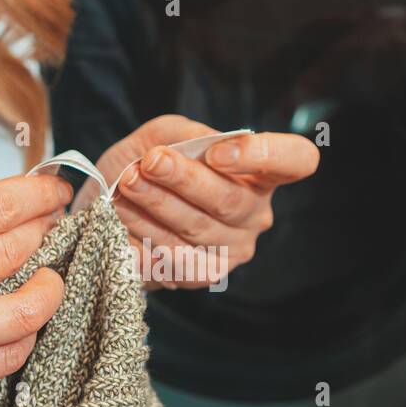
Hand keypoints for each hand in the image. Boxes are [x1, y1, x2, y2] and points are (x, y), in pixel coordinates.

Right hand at [0, 175, 72, 406]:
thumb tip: (3, 192)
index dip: (39, 194)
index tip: (57, 189)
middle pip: (16, 250)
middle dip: (45, 230)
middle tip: (53, 222)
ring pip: (27, 311)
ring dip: (50, 286)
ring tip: (47, 274)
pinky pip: (5, 359)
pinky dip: (25, 333)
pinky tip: (19, 316)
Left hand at [85, 115, 319, 289]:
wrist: (110, 207)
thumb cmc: (144, 167)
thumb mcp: (160, 136)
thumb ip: (182, 133)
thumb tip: (202, 146)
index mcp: (259, 171)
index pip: (296, 160)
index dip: (264, 155)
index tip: (217, 153)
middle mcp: (255, 212)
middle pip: (232, 199)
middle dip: (187, 179)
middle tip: (152, 162)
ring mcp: (235, 247)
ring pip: (199, 228)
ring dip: (159, 205)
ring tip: (128, 183)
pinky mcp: (207, 273)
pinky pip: (178, 258)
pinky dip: (148, 235)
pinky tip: (126, 216)